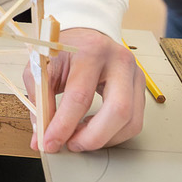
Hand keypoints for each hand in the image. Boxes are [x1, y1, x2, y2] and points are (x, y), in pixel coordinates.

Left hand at [23, 27, 144, 152]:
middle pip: (118, 110)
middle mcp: (119, 61)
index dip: (64, 125)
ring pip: (131, 121)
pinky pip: (134, 121)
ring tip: (80, 137)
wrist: (85, 35)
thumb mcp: (42, 68)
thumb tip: (40, 137)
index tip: (50, 143)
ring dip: (103, 139)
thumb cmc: (63, 50)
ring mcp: (135, 74)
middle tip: (71, 146)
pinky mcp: (140, 87)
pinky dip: (113, 134)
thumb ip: (40, 101)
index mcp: (91, 51)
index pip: (80, 96)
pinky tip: (94, 129)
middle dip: (92, 137)